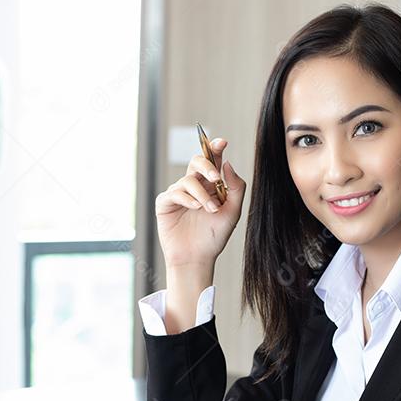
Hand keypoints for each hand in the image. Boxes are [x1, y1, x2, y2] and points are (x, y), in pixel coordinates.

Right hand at [154, 137, 246, 269]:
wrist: (197, 258)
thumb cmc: (214, 236)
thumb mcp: (233, 211)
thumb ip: (235, 187)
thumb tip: (227, 163)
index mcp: (210, 185)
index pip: (212, 160)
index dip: (215, 148)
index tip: (222, 142)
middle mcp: (194, 186)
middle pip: (196, 161)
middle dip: (207, 165)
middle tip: (215, 178)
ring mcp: (178, 194)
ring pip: (188, 180)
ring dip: (202, 194)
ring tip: (211, 210)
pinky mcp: (165, 203)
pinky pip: (175, 192)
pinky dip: (187, 199)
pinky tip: (195, 208)